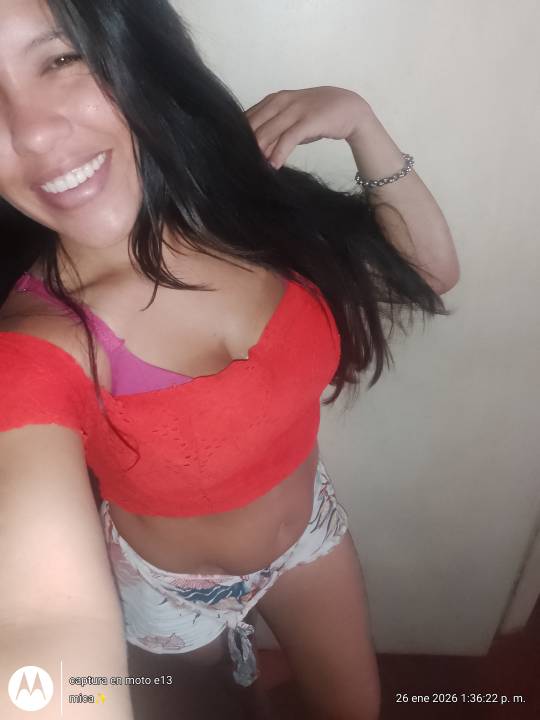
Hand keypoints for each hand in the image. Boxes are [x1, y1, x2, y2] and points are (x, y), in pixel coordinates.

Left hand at [244, 85, 368, 169]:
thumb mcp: (292, 121)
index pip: (249, 117)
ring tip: (254, 168)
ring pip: (268, 131)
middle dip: (246, 146)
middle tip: (239, 165)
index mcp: (275, 99)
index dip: (239, 136)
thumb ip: (275, 131)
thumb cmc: (318, 117)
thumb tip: (256, 150)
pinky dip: (279, 153)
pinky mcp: (309, 120)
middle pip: (254, 125)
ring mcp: (296, 109)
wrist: (351, 109)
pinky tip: (274, 166)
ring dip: (259, 152)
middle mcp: (282, 101)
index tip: (234, 154)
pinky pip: (289, 138)